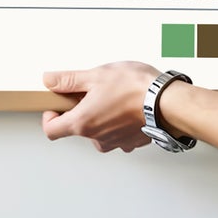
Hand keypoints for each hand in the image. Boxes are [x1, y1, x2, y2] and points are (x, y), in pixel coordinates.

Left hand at [41, 61, 158, 151]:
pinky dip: (119, 122)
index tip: (57, 105)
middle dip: (80, 110)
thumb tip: (50, 80)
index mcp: (83, 123)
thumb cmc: (135, 89)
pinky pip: (118, 133)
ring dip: (101, 117)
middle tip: (92, 92)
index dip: (49, 117)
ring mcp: (116, 142)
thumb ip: (69, 80)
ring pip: (98, 132)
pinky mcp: (132, 142)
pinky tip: (127, 106)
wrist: (167, 102)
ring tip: (113, 97)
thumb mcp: (96, 75)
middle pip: (77, 129)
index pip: (51, 130)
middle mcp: (97, 138)